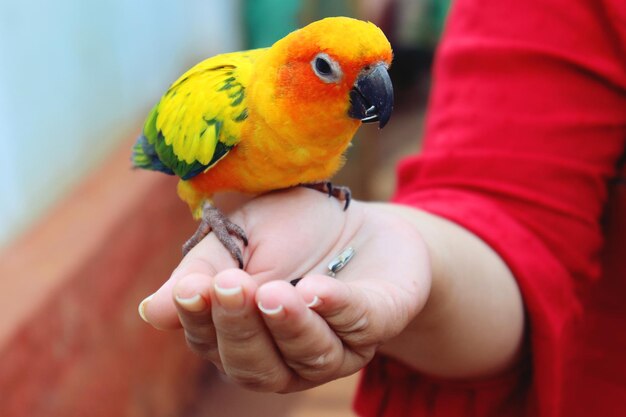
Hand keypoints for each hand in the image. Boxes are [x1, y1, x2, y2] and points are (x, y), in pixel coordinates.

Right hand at [139, 187, 430, 391]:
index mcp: (242, 332)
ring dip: (288, 326)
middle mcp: (284, 354)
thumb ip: (204, 268)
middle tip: (230, 286)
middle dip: (240, 327)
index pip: (210, 340)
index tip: (193, 288)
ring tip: (274, 291)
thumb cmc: (291, 229)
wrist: (356, 217)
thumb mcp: (240, 235)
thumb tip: (152, 311)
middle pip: (254, 365)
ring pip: (307, 358)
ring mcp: (332, 347)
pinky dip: (337, 310)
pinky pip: (358, 327)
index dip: (198, 319)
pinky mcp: (377, 326)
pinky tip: (317, 290)